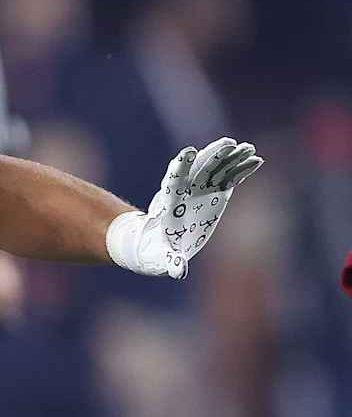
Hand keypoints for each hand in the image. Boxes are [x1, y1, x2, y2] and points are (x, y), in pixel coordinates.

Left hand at [108, 138, 262, 277]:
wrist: (162, 242)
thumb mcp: (162, 258)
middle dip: (213, 156)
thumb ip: (170, 261)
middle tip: (229, 145)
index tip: (188, 152)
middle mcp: (187, 191)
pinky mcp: (216, 192)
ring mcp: (202, 189)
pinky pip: (230, 177)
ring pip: (217, 169)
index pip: (174, 181)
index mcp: (170, 203)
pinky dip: (241, 169)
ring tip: (248, 148)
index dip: (181, 167)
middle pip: (199, 169)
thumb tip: (178, 272)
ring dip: (231, 158)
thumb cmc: (159, 250)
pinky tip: (256, 160)